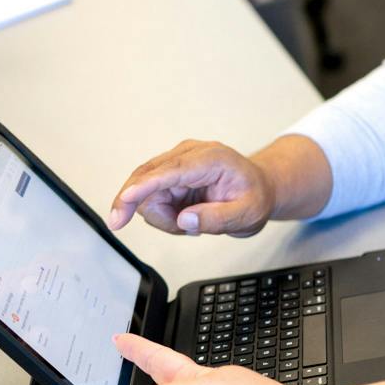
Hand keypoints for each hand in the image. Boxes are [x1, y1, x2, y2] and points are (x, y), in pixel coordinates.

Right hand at [109, 140, 276, 236]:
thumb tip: (184, 220)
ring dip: (164, 216)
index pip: (169, 171)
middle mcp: (189, 154)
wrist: (260, 187)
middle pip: (147, 182)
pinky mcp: (170, 172)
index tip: (124, 201)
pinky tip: (187, 215)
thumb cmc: (255, 196)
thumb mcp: (247, 215)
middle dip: (158, 215)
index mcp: (211, 159)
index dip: (143, 187)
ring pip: (146, 194)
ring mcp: (177, 161)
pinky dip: (164, 213)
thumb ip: (217, 219)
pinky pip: (151, 197)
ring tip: (195, 222)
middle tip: (185, 231)